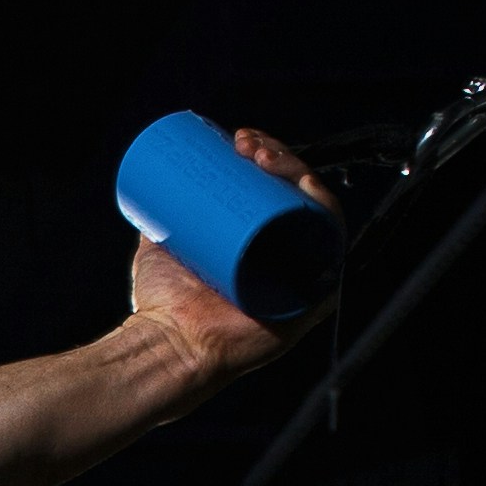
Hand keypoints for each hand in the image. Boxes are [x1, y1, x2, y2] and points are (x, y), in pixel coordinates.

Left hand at [124, 124, 327, 382]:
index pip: (273, 194)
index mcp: (258, 249)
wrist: (166, 344)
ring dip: (297, 172)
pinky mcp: (312, 299)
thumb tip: (154, 196)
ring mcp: (301, 278)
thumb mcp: (160, 250)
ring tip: (260, 155)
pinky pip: (331, 249)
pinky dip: (325, 213)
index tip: (235, 140)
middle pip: (295, 196)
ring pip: (312, 212)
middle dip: (278, 156)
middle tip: (244, 144)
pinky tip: (305, 188)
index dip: (264, 158)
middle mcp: (285, 262)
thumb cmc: (161, 306)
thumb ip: (160, 225)